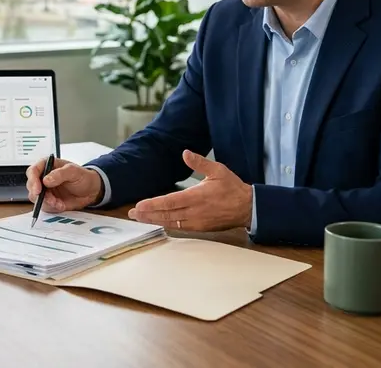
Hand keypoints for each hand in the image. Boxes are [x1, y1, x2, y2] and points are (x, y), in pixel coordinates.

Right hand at [26, 157, 103, 212]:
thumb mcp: (74, 171)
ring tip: (58, 202)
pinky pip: (45, 206)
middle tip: (50, 199)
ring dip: (46, 202)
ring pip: (36, 198)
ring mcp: (46, 190)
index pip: (33, 171)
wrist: (91, 190)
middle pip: (31, 186)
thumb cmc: (82, 176)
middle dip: (39, 194)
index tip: (38, 189)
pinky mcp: (49, 201)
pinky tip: (61, 205)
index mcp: (47, 166)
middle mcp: (43, 178)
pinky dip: (52, 207)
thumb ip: (60, 174)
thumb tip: (46, 180)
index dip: (33, 180)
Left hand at [128, 150, 252, 231]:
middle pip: (167, 215)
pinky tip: (157, 222)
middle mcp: (195, 212)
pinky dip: (166, 224)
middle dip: (148, 214)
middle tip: (132, 213)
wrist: (247, 208)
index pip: (170, 202)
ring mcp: (197, 222)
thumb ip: (200, 162)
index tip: (140, 205)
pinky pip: (179, 227)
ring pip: (171, 222)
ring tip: (140, 218)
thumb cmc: (232, 188)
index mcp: (197, 197)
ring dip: (154, 220)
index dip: (154, 205)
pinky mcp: (200, 228)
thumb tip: (185, 152)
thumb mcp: (218, 170)